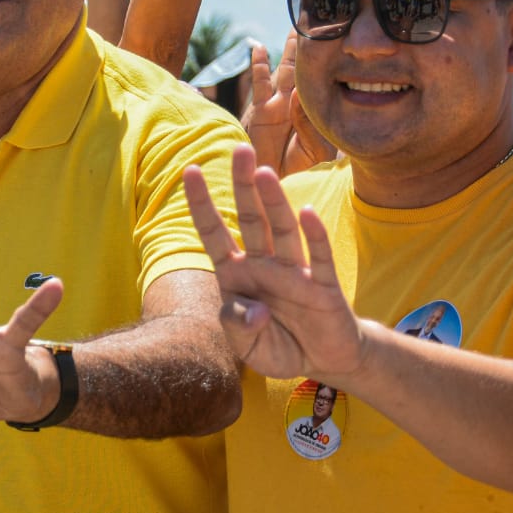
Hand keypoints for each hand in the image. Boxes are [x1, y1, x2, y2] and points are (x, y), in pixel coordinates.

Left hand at [183, 143, 360, 380]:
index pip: (214, 232)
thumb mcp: (246, 346)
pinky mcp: (323, 286)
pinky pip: (318, 256)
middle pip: (251, 219)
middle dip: (244, 185)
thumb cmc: (277, 346)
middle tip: (240, 150)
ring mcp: (294, 272)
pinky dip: (314, 235)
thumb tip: (255, 311)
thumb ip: (238, 326)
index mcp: (237, 274)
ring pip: (282, 229)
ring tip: (264, 172)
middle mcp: (264, 265)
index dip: (202, 204)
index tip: (189, 170)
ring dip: (274, 201)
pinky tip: (306, 212)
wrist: (321, 362)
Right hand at [240, 34, 335, 175]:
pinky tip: (260, 48)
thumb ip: (314, 130)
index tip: (343, 39)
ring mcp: (278, 104)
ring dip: (291, 51)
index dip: (332, 61)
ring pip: (287, 70)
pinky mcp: (261, 110)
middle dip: (312, 48)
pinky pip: (260, 85)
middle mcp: (297, 103)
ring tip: (295, 28)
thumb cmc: (295, 169)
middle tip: (319, 22)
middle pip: (307, 69)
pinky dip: (259, 66)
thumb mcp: (317, 151)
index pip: (326, 81)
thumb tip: (305, 97)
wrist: (271, 180)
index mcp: (314, 110)